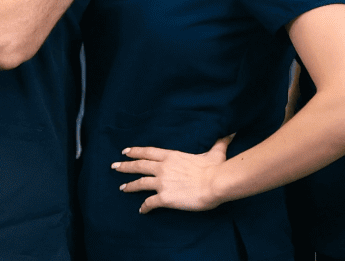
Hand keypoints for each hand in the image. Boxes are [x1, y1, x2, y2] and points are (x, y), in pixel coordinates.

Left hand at [114, 135, 231, 212]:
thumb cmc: (215, 168)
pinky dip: (144, 207)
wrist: (215, 183)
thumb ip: (219, 143)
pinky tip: (141, 210)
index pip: (148, 152)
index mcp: (171, 156)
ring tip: (122, 188)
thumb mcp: (216, 153)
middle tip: (114, 167)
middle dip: (125, 166)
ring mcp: (161, 183)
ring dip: (130, 186)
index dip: (136, 151)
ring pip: (140, 183)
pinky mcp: (164, 198)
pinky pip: (149, 202)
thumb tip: (230, 133)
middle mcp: (162, 168)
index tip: (125, 151)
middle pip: (139, 166)